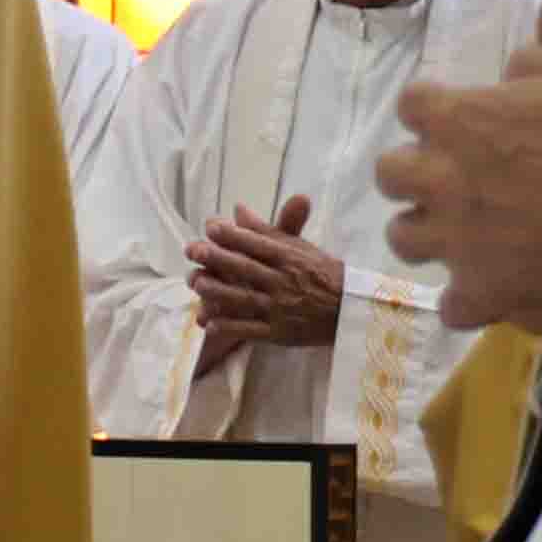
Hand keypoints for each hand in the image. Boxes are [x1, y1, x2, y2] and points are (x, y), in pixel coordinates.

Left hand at [184, 197, 347, 356]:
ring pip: (244, 300)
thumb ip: (266, 230)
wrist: (349, 310)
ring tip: (196, 283)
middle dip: (216, 258)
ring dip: (217, 292)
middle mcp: (284, 282)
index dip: (234, 235)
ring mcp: (280, 309)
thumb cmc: (320, 273)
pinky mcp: (278, 333)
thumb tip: (237, 208)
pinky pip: (250, 330)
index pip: (258, 244)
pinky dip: (229, 327)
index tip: (210, 226)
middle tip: (191, 249)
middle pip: (246, 269)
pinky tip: (207, 322)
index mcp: (290, 258)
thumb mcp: (298, 247)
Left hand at [376, 0, 541, 338]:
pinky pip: (451, 305)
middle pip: (391, 174)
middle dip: (418, 174)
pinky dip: (469, 300)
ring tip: (472, 235)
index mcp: (457, 119)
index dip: (439, 111)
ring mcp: (452, 242)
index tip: (467, 119)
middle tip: (462, 179)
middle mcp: (437, 179)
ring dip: (431, 234)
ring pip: (405, 238)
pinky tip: (495, 291)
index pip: (413, 104)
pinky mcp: (477, 294)